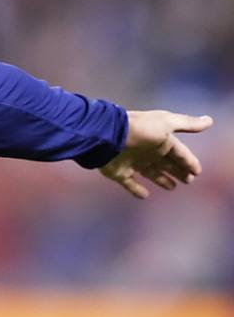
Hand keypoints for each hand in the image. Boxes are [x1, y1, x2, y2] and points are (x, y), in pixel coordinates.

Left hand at [99, 110, 213, 198]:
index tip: (197, 171)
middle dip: (178, 170)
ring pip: (150, 173)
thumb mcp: (166, 123)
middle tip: (189, 181)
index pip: (178, 152)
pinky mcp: (119, 173)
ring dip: (162, 179)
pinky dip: (137, 190)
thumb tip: (210, 121)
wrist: (107, 136)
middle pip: (166, 163)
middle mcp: (146, 151)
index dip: (188, 161)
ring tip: (172, 187)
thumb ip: (187, 124)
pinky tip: (145, 195)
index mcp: (159, 140)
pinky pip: (130, 183)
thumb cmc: (141, 129)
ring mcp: (132, 162)